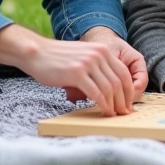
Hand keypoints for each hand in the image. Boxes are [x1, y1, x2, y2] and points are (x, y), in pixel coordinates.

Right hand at [0, 25, 135, 116]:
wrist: (36, 53)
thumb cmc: (57, 59)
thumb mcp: (83, 57)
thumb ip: (97, 68)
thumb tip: (109, 89)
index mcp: (102, 50)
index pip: (123, 72)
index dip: (128, 90)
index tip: (128, 102)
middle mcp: (98, 54)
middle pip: (120, 81)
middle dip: (124, 100)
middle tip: (124, 113)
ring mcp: (88, 63)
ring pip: (109, 88)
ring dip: (114, 104)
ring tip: (114, 114)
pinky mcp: (77, 73)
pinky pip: (96, 92)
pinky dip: (102, 104)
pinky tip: (103, 111)